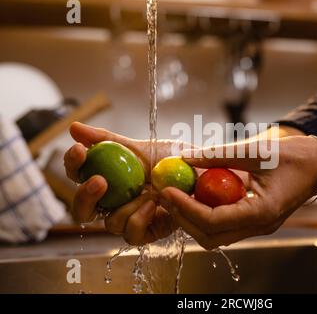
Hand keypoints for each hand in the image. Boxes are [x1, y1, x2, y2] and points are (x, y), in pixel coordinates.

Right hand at [64, 122, 182, 244]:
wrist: (199, 170)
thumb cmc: (170, 158)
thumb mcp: (139, 146)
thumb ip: (107, 140)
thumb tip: (73, 127)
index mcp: (107, 181)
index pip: (78, 177)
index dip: (72, 164)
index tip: (80, 149)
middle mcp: (114, 203)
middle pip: (83, 210)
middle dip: (85, 196)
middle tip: (100, 180)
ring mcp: (130, 218)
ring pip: (110, 223)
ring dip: (126, 206)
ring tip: (148, 189)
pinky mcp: (148, 232)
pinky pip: (132, 234)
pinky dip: (139, 219)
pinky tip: (153, 203)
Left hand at [159, 135, 316, 249]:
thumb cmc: (294, 155)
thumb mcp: (254, 151)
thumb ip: (218, 155)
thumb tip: (186, 157)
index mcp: (261, 212)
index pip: (212, 221)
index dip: (185, 207)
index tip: (167, 191)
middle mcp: (259, 226)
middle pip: (210, 237)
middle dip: (184, 218)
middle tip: (167, 196)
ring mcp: (259, 227)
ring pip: (216, 235)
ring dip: (194, 219)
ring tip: (179, 196)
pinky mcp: (257, 221)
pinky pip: (226, 226)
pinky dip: (207, 215)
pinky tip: (199, 195)